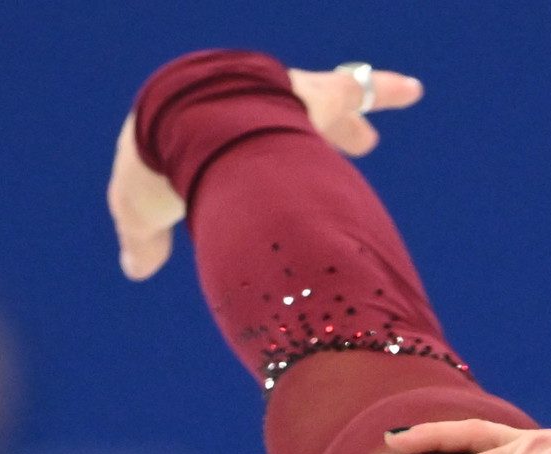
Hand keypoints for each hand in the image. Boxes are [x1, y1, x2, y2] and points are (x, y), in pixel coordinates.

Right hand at [109, 62, 424, 280]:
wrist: (189, 123)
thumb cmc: (162, 166)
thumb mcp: (142, 211)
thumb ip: (144, 240)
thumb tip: (135, 269)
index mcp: (204, 130)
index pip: (227, 147)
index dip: (242, 165)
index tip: (255, 183)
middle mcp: (249, 110)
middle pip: (280, 125)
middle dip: (298, 143)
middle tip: (317, 160)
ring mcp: (286, 100)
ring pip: (322, 108)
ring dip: (343, 126)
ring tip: (366, 140)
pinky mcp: (318, 95)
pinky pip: (362, 87)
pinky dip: (389, 89)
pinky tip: (415, 91)